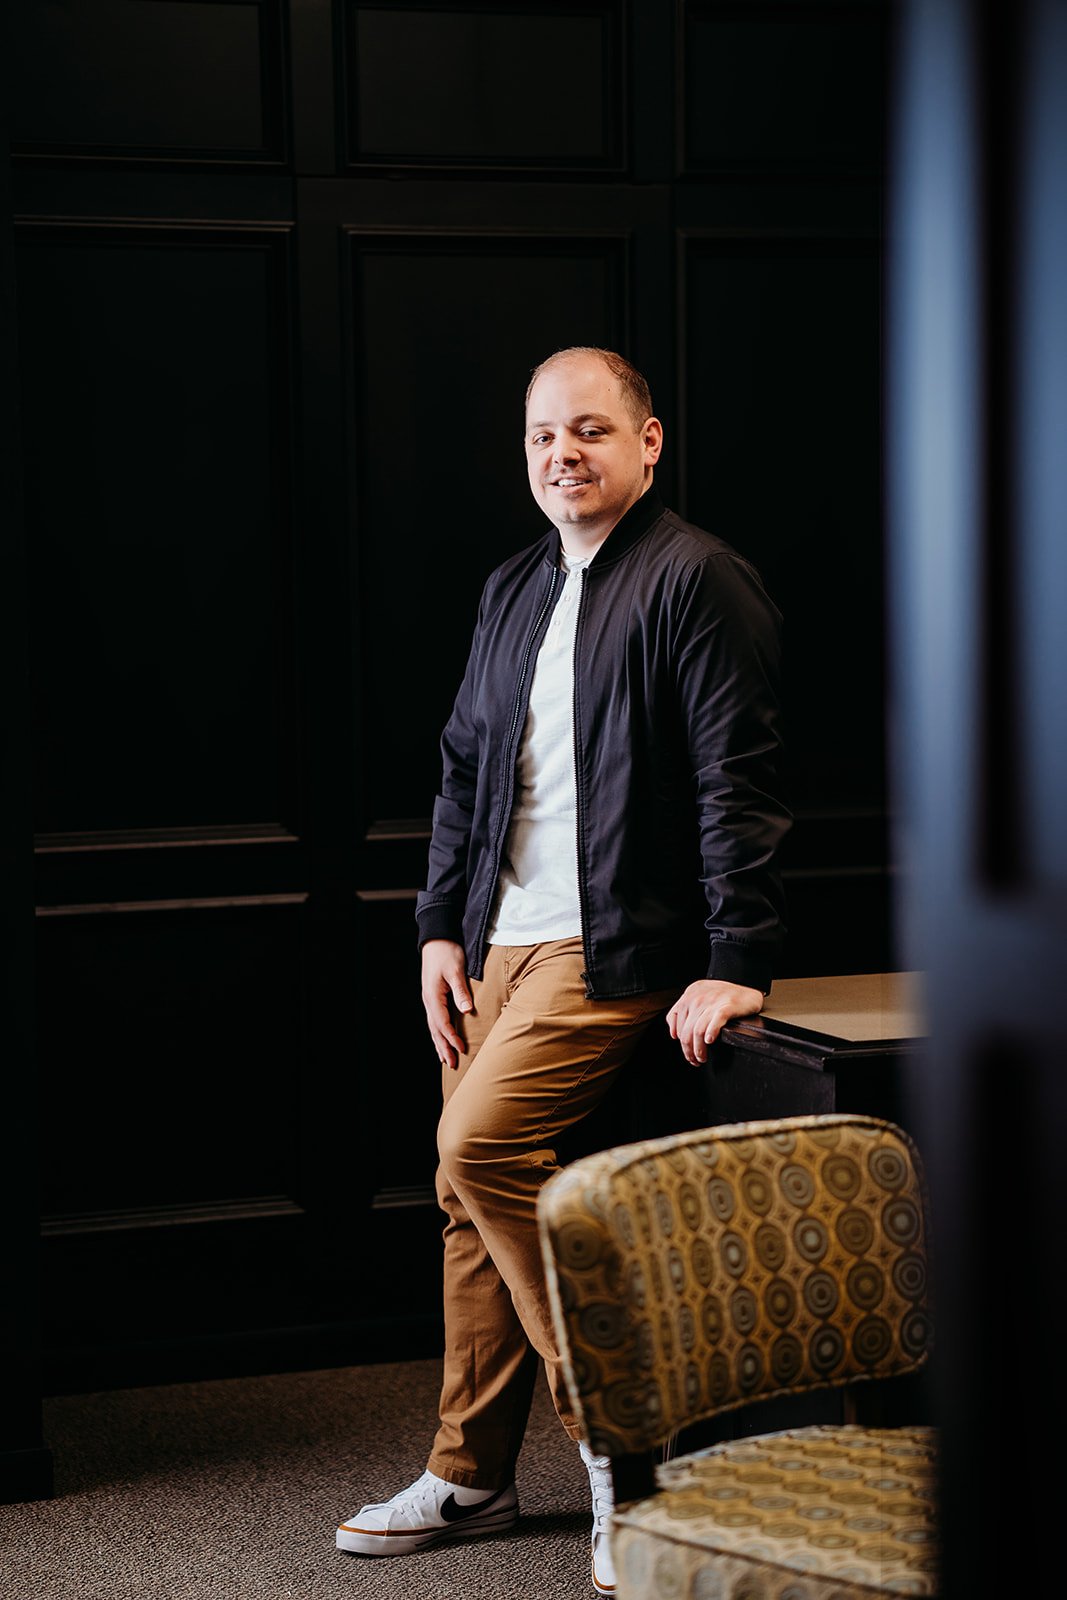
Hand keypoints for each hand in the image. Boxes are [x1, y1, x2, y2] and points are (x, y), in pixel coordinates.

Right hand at [421, 939, 472, 1069]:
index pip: (443, 1024)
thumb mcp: (456, 970)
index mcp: (433, 996)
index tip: (462, 1049)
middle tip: (452, 1064)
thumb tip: (466, 1011)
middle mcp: (429, 1000)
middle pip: (435, 1030)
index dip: (452, 1038)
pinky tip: (441, 1038)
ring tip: (445, 1058)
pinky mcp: (433, 995)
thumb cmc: (447, 952)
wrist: (436, 938)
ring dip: (439, 1043)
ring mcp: (429, 999)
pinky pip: (434, 1019)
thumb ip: (461, 992)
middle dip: (444, 1047)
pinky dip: (438, 1032)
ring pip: (433, 1027)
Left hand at [667, 979, 764, 1064]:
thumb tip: (674, 1033)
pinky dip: (710, 1033)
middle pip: (686, 1031)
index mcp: (689, 995)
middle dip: (688, 1051)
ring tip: (702, 1058)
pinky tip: (710, 1041)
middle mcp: (698, 997)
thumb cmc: (723, 995)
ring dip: (698, 1049)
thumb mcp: (699, 996)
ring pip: (697, 1031)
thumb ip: (685, 1010)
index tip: (686, 1050)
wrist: (746, 987)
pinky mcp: (727, 1006)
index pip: (674, 1021)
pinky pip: (714, 1022)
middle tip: (694, 1060)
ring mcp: (712, 1002)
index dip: (679, 1040)